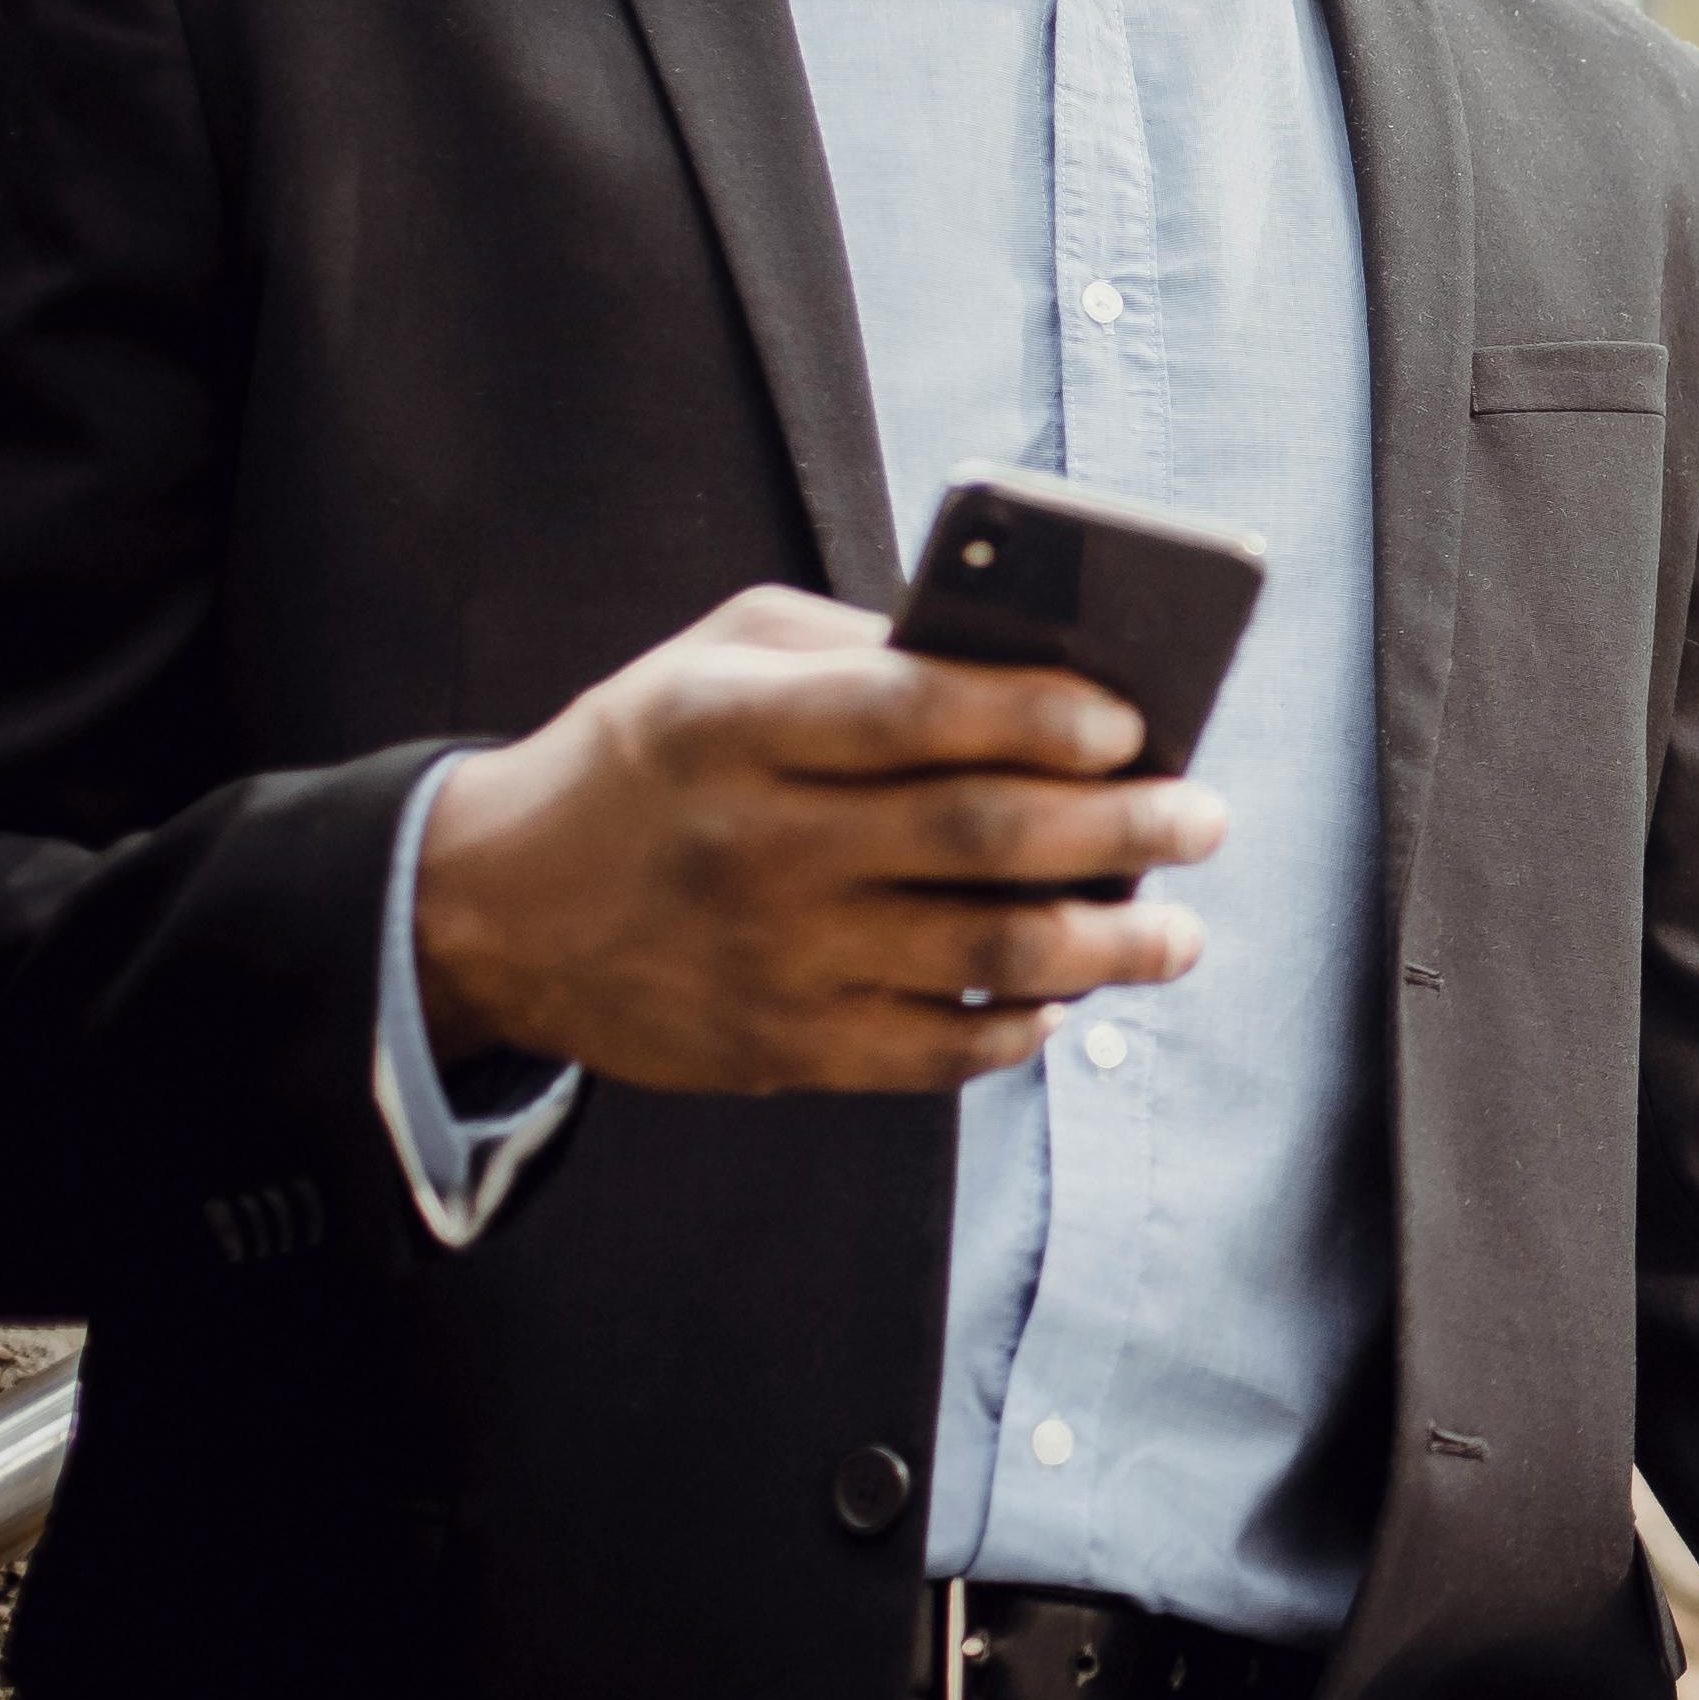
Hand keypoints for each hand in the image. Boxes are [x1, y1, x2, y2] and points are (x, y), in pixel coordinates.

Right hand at [412, 584, 1226, 1094]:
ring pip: (983, 956)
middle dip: (1122, 830)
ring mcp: (770, 955)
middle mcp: (755, 842)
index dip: (1038, 717)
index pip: (915, 713)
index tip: (1133, 727)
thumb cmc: (644, 757)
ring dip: (1109, 947)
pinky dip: (1022, 1027)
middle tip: (1207, 820)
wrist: (492, 908)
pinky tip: (1067, 998)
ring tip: (1178, 932)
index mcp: (734, 725)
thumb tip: (1031, 667)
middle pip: (978, 835)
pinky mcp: (777, 1048)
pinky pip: (936, 1051)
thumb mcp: (716, 658)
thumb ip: (862, 648)